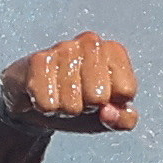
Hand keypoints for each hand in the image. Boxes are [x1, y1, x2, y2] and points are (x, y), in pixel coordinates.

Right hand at [0, 34, 142, 133]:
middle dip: (87, 107)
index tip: (102, 97)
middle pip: (98, 97)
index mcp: (114, 51)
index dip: (112, 104)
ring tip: (60, 95)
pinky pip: (48, 104)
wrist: (37, 99)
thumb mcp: (109, 115)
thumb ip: (124, 120)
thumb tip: (109, 113)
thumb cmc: (79, 101)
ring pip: (72, 103)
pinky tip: (45, 93)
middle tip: (78, 97)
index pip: (126, 91)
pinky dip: (46, 108)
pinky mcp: (38, 60)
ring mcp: (63, 48)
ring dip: (65, 109)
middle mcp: (91, 42)